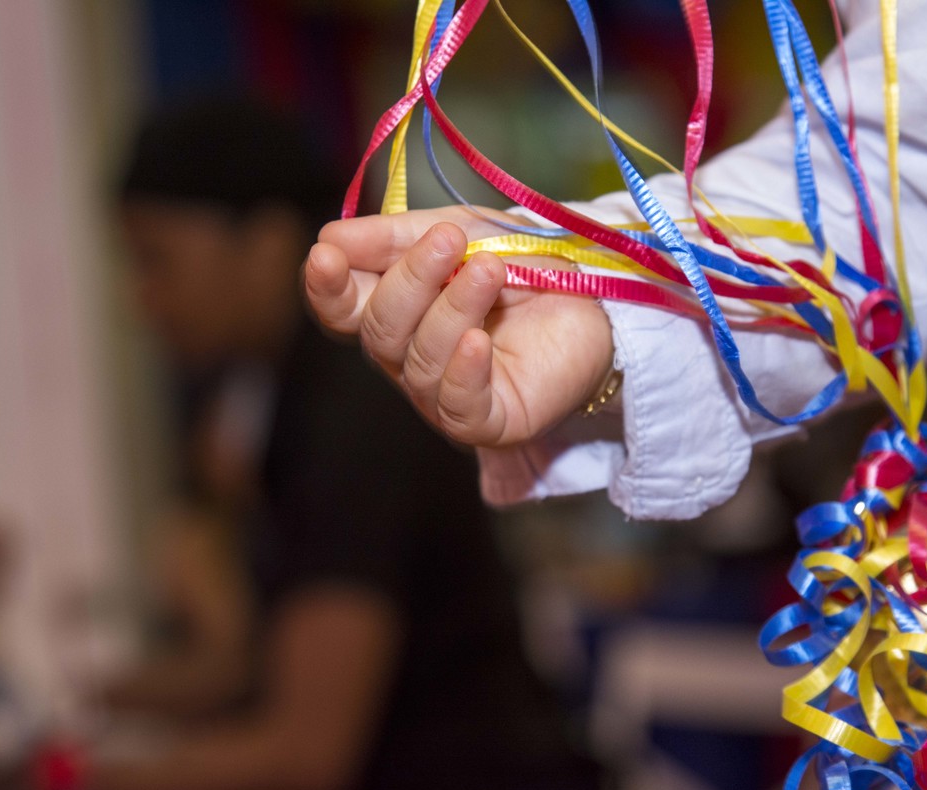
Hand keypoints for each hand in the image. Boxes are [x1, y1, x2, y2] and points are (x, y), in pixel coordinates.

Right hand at [304, 207, 613, 446]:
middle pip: (380, 330)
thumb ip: (396, 238)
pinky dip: (463, 371)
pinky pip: (458, 406)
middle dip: (410, 280)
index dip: (326, 288)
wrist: (601, 298)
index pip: (343, 309)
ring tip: (490, 270)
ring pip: (421, 361)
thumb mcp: (462, 232)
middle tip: (451, 238)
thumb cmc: (526, 265)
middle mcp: (411, 358)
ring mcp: (446, 394)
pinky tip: (477, 341)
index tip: (325, 256)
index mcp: (397, 312)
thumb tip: (327, 240)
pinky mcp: (490, 421)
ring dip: (451, 309)